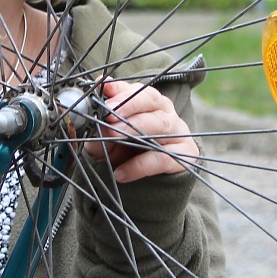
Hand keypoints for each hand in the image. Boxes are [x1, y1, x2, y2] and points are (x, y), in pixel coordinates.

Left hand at [83, 79, 197, 182]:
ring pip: (162, 123)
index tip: (104, 90)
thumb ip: (98, 128)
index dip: (120, 89)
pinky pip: (164, 157)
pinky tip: (121, 173)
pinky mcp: (185, 156)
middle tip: (109, 114)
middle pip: (152, 99)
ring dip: (136, 128)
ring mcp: (178, 133)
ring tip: (114, 136)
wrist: (145, 189)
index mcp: (147, 103)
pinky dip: (140, 165)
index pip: (137, 88)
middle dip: (129, 104)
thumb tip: (91, 115)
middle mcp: (165, 113)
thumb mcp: (105, 140)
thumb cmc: (123, 154)